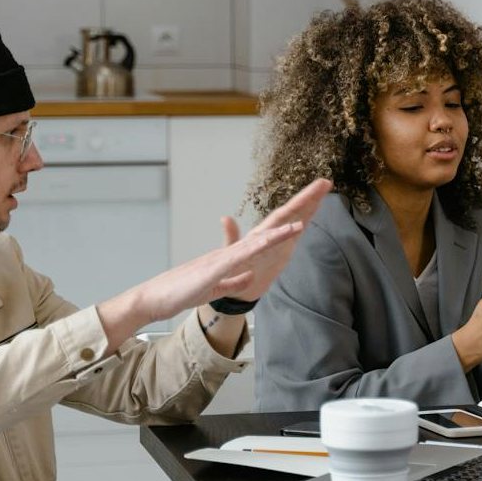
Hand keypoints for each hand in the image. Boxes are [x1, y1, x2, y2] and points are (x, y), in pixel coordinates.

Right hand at [98, 179, 331, 346]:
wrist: (156, 297)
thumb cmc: (185, 290)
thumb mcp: (218, 286)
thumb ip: (235, 278)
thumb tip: (249, 274)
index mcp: (239, 253)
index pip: (274, 229)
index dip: (298, 214)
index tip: (319, 199)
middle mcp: (237, 248)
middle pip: (276, 221)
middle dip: (302, 203)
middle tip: (325, 183)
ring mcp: (228, 255)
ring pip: (265, 233)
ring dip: (289, 221)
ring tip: (313, 206)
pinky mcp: (219, 266)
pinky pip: (247, 252)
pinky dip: (266, 243)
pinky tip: (282, 235)